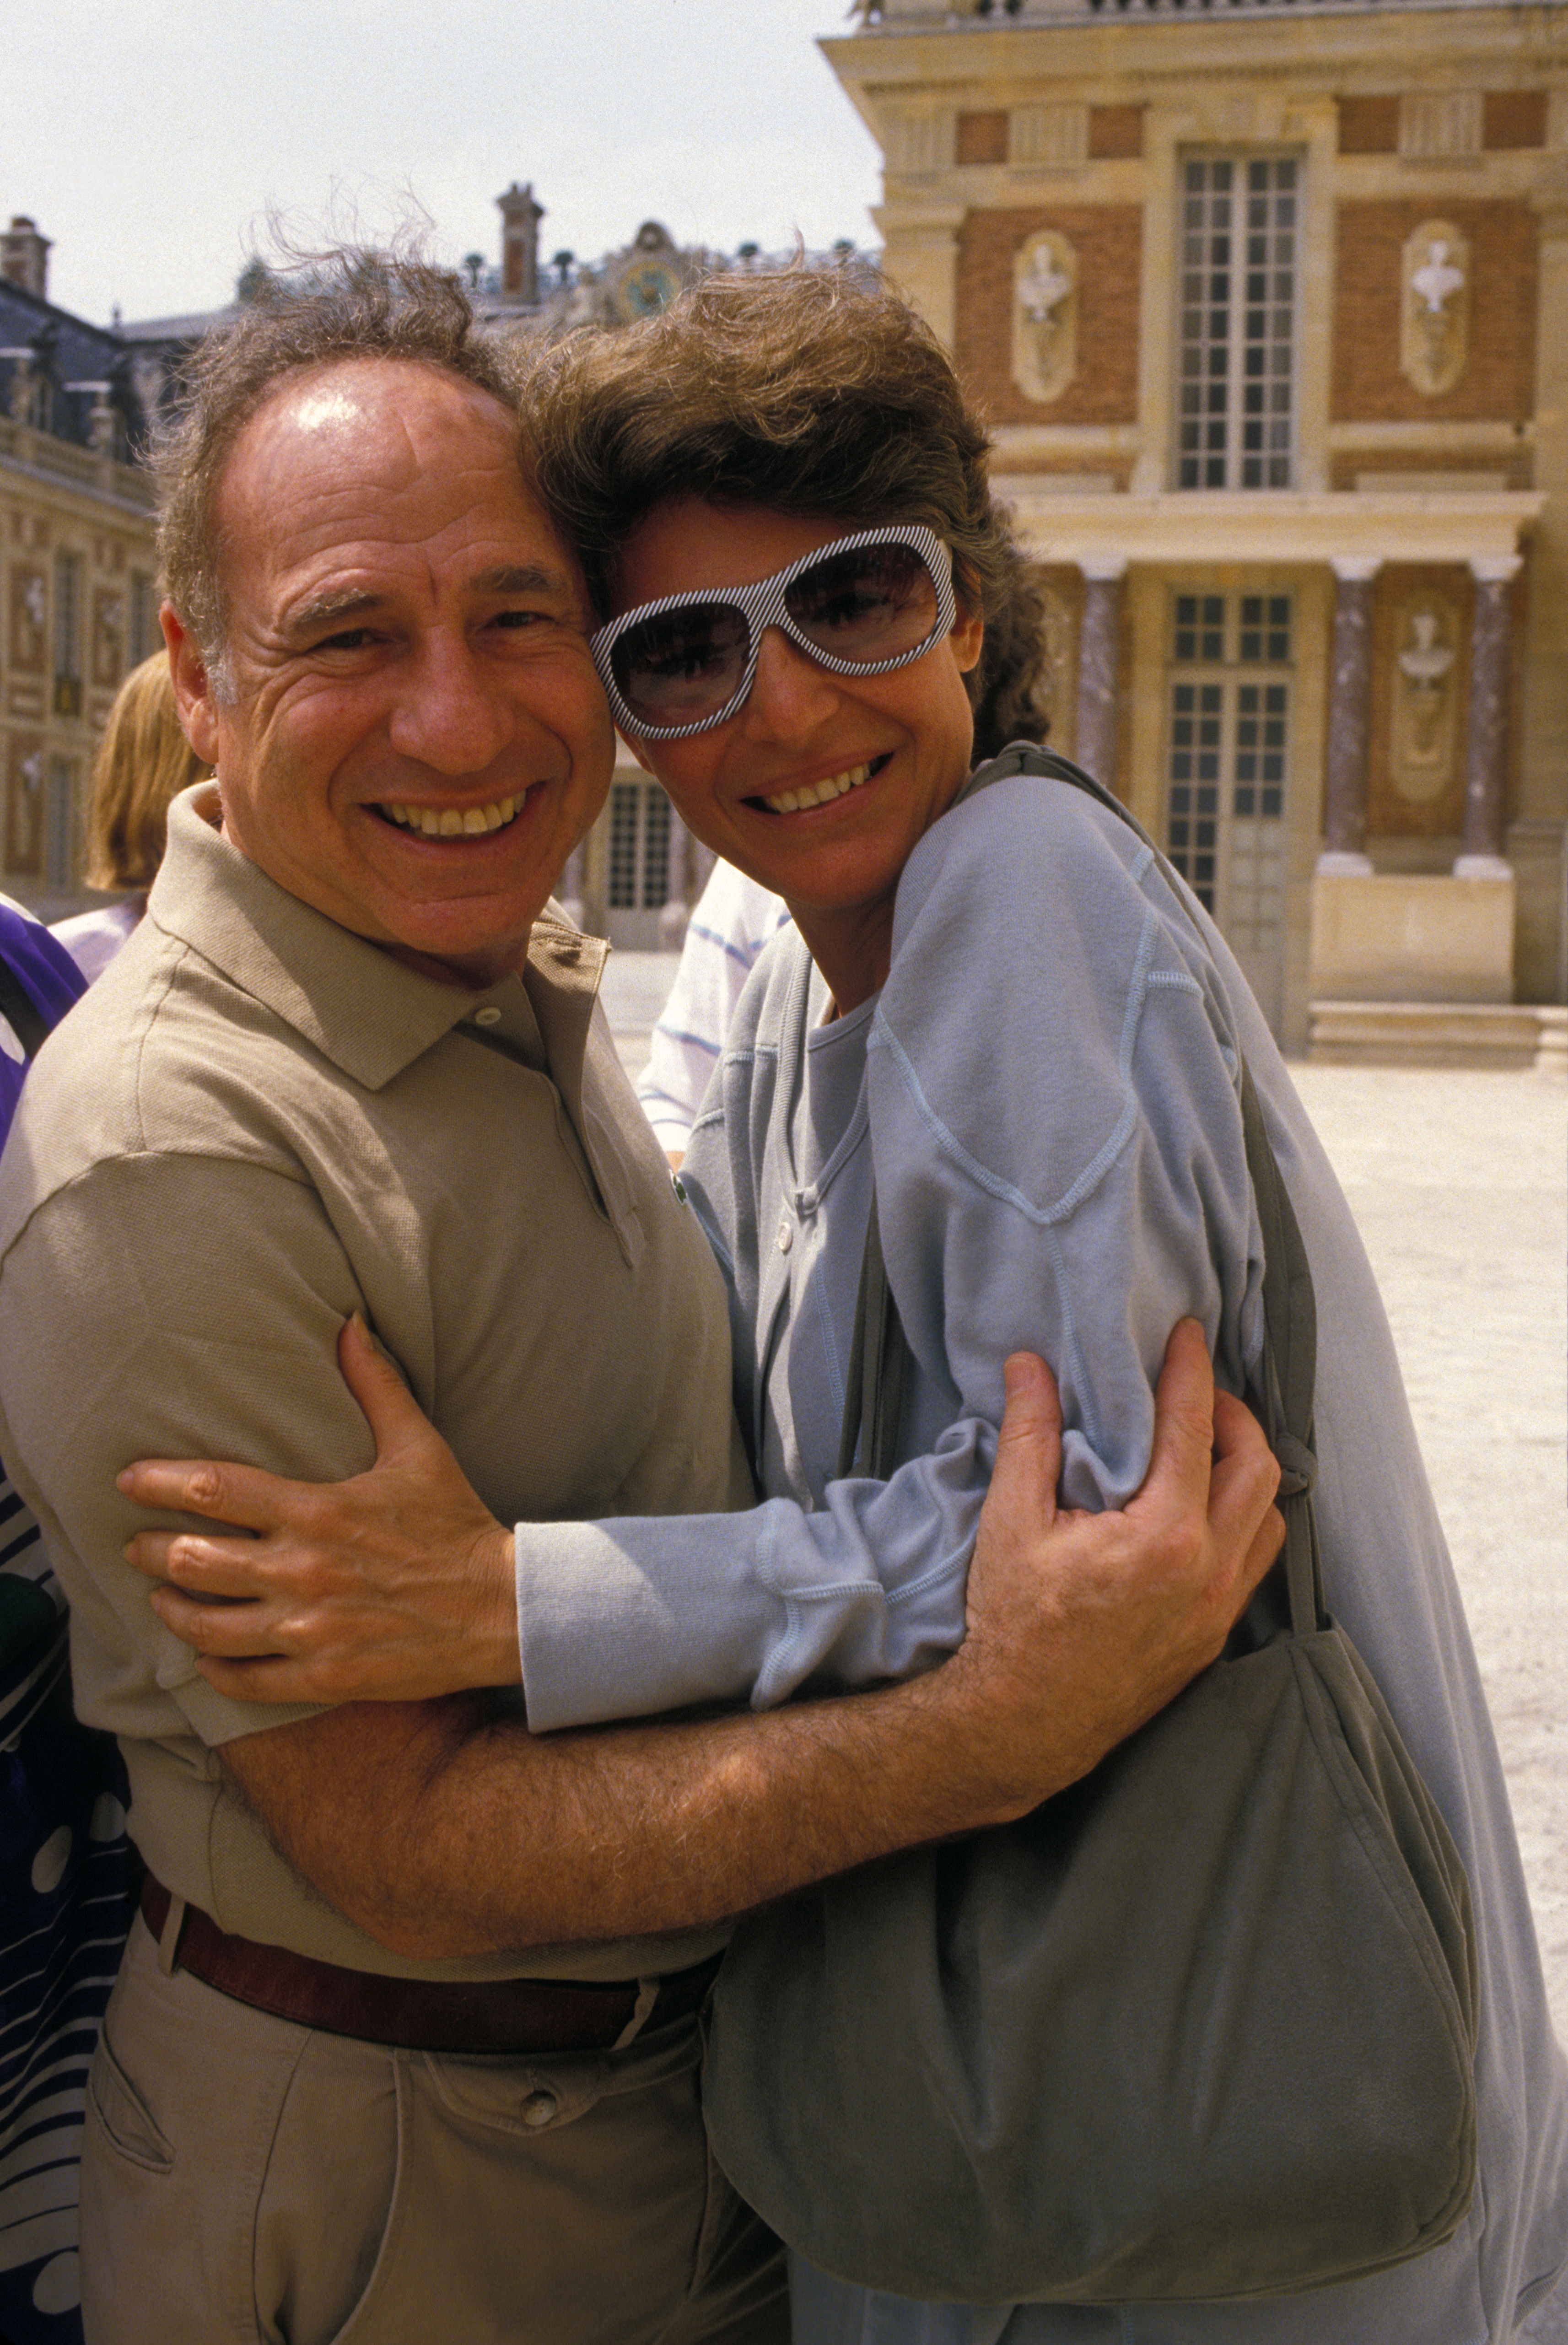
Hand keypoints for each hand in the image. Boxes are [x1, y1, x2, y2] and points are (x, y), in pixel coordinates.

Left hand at [119, 1316, 518, 1702]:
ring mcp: (309, 1628)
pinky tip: (206, 1657)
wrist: (501, 1607)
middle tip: (137, 1546)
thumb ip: (375, 1385)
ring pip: (206, 1626)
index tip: (127, 1482)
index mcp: (318, 1509)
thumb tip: (350, 1323)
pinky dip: (214, 1670)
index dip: (157, 1482)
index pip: (213, 1488)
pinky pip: (243, 1680)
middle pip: (193, 1560)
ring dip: (173, 1610)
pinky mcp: (323, 1675)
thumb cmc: (456, 1524)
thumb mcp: (418, 1447)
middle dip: (152, 1551)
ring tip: (161, 1598)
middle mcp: (303, 1570)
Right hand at [939, 1319, 1283, 1821]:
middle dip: (1234, 1416)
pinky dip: (1243, 1522)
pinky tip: (1204, 1511)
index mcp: (1162, 1535)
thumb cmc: (1013, 1624)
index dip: (1192, 1372)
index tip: (1189, 1334)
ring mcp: (1217, 1610)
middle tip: (1197, 1392)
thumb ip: (1030, 1436)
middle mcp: (1207, 1571)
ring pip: (1268, 1519)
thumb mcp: (1011, 1521)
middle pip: (1258, 1467)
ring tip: (1206, 1446)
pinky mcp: (1212, 1638)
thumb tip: (1030, 1366)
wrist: (1022, 1723)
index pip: (1194, 1428)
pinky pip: (1254, 1565)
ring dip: (1247, 1472)